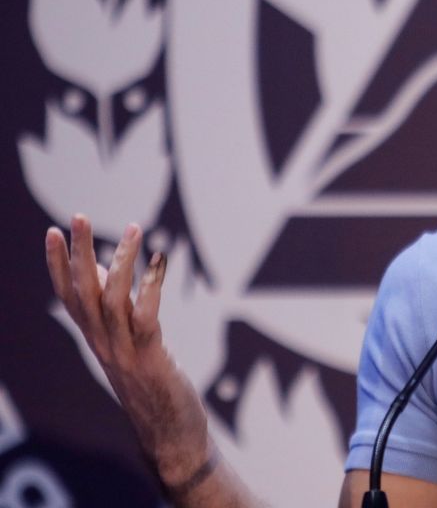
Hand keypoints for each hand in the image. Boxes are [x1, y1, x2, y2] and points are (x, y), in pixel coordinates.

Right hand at [46, 215, 213, 490]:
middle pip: (82, 292)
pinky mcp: (150, 357)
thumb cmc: (154, 383)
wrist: (168, 432)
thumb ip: (116, 309)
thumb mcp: (130, 343)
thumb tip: (106, 270)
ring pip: (112, 300)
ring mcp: (123, 351)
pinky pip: (145, 317)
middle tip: (76, 217)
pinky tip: (159, 261)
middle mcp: (102, 343)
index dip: (58, 264)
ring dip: (120, 262)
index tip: (53, 231)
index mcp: (95, 338)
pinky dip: (150, 287)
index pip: (68, 295)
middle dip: (77, 253)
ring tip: (133, 228)